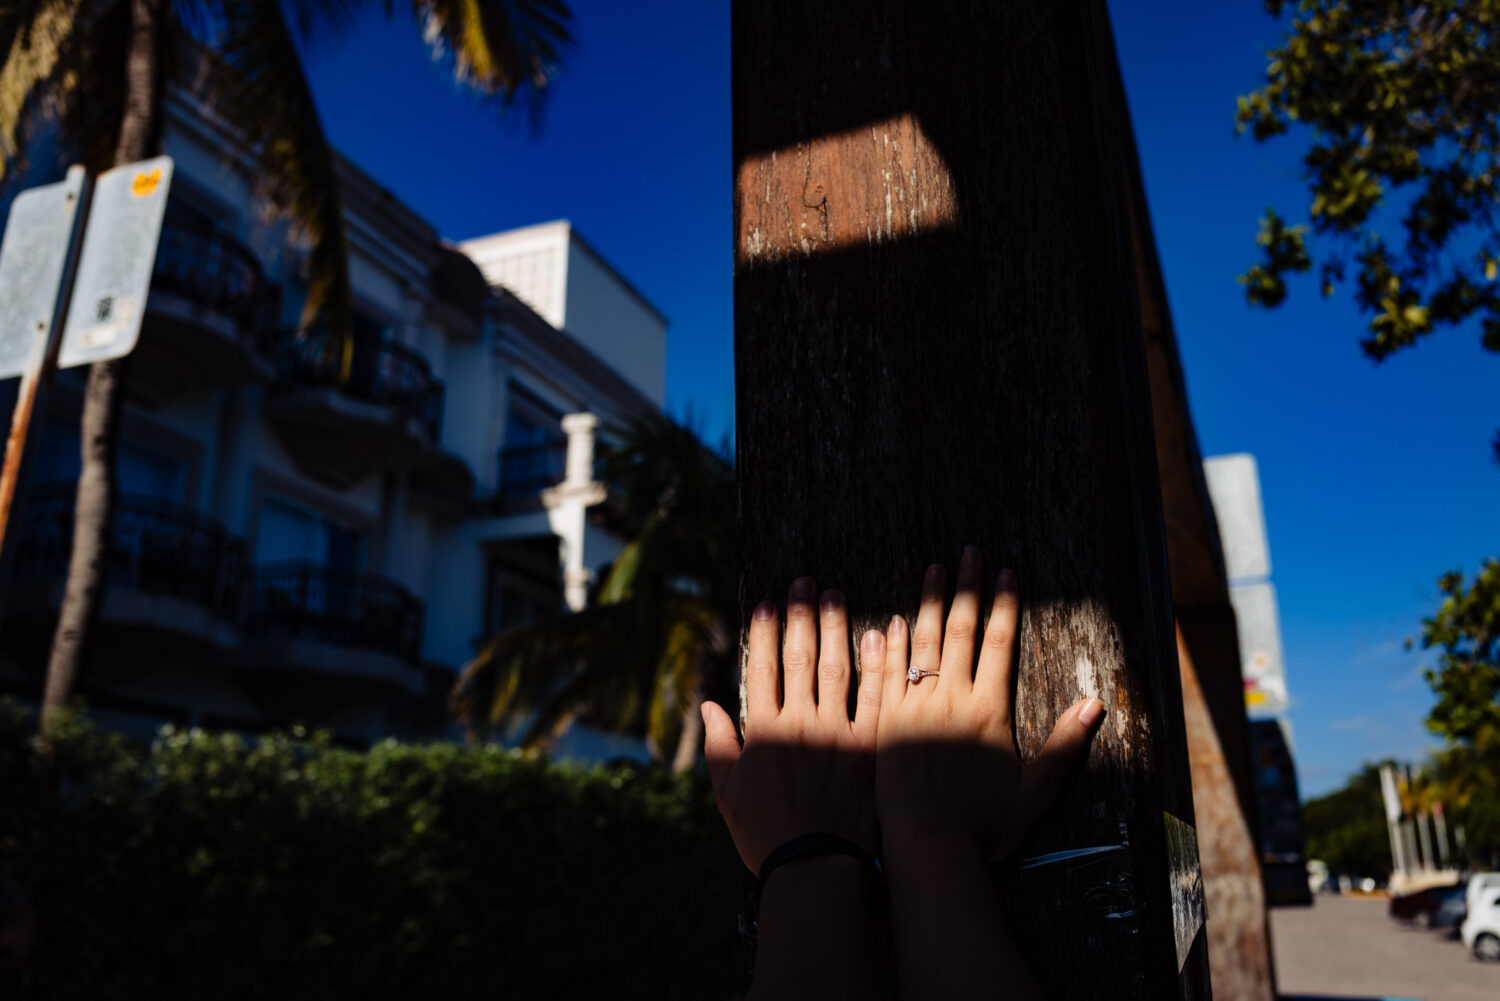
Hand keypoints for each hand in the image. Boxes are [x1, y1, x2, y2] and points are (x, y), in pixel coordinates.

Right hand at [702, 577, 885, 870]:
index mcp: (764, 731)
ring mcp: (837, 733)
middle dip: (800, 617)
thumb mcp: (728, 793)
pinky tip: (882, 633)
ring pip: (837, 668)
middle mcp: (800, 723)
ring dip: (835, 628)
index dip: (763, 632)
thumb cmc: (766, 836)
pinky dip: (880, 663)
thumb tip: (709, 705)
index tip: (766, 602)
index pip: (762, 669)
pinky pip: (878, 698)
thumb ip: (719, 745)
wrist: (814, 869)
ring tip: (835, 596)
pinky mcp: (870, 748)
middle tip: (805, 584)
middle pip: (800, 659)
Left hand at [874, 547, 1103, 859]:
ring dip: (928, 603)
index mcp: (988, 708)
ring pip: (921, 643)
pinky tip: (889, 619)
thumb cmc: (985, 825)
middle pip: (961, 631)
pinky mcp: (885, 722)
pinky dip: (889, 643)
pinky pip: (887, 673)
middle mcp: (951, 698)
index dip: (1004, 605)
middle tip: (967, 552)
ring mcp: (914, 707)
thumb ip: (1064, 744)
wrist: (928, 844)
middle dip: (967, 589)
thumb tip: (1095, 705)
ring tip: (931, 569)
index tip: (1007, 571)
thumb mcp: (1035, 789)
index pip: (999, 644)